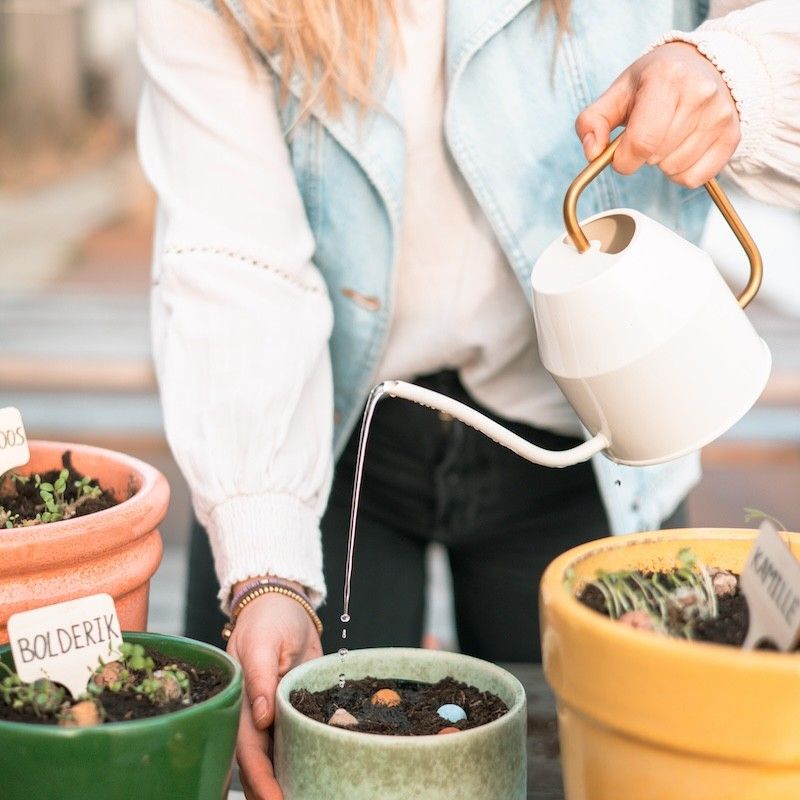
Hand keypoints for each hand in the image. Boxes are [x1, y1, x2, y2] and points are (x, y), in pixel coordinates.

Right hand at [226, 581, 322, 799]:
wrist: (283, 604)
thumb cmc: (269, 619)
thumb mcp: (264, 642)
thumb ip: (260, 677)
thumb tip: (261, 717)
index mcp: (240, 701)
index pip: (248, 750)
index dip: (261, 779)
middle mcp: (253, 715)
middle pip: (257, 764)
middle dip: (270, 791)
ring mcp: (272, 715)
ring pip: (274, 758)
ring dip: (285, 782)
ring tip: (307, 796)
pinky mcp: (291, 709)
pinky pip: (295, 738)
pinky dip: (300, 761)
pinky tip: (313, 778)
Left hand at [577, 42, 739, 187]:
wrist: (702, 65)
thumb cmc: (653, 82)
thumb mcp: (617, 93)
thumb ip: (591, 122)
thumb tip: (593, 153)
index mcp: (666, 78)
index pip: (641, 142)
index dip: (623, 159)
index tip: (621, 153)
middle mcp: (699, 93)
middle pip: (656, 158)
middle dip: (642, 155)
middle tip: (649, 132)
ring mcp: (720, 115)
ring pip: (675, 170)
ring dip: (662, 163)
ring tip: (667, 135)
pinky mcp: (732, 136)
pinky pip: (695, 178)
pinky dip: (682, 172)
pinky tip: (682, 148)